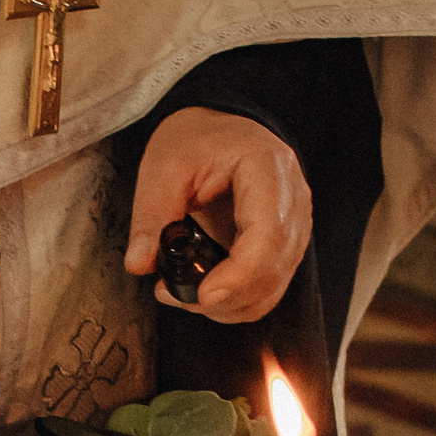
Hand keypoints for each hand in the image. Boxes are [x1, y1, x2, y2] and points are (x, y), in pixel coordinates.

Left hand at [122, 106, 311, 323]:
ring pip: (271, 289)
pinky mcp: (285, 248)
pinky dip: (234, 302)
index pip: (269, 235)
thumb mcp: (163, 166)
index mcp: (268, 169)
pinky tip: (202, 290)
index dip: (239, 275)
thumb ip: (151, 216)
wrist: (222, 129)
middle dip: (223, 297)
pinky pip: (267, 289)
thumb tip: (139, 263)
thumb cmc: (198, 139)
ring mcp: (296, 228)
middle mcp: (294, 202)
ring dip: (226, 305)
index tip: (202, 295)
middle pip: (273, 271)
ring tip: (180, 291)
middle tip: (170, 293)